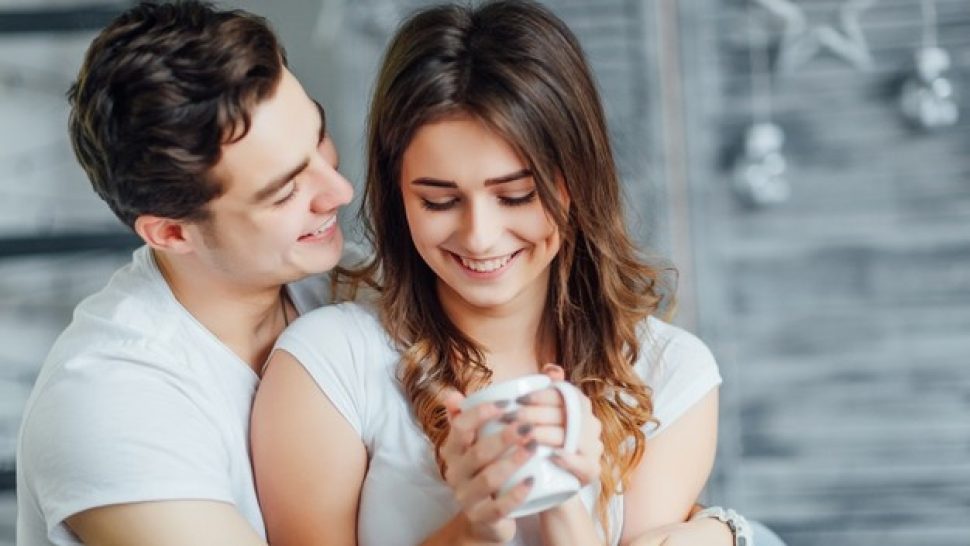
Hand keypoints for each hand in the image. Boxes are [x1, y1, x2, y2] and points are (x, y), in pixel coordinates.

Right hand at [439, 390, 536, 542]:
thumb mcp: (474, 443)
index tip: (508, 403)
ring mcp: (466, 497)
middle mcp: (454, 472)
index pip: (460, 426)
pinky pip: (499, 507)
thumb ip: (468, 416)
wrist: (484, 516)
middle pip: (477, 452)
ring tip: (534, 448)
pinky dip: (516, 494)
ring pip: (488, 479)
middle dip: (504, 437)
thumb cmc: (484, 469)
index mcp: (452, 449)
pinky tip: (532, 481)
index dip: (481, 413)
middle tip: (528, 427)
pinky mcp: (481, 517)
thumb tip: (453, 393)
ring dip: (512, 462)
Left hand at [522, 364, 601, 485]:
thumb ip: (546, 389)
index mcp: (581, 406)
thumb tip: (551, 369)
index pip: (564, 394)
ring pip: (571, 437)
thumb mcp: (541, 414)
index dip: (540, 395)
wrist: (551, 484)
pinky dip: (569, 460)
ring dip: (545, 435)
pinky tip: (551, 457)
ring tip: (521, 437)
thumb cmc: (542, 443)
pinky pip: (585, 464)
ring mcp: (594, 448)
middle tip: (508, 419)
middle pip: (564, 415)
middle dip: (533, 415)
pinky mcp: (592, 471)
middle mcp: (591, 425)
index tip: (517, 399)